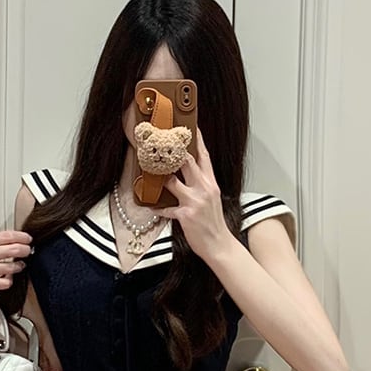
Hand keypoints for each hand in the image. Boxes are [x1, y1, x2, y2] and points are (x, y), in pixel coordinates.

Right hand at [0, 230, 31, 308]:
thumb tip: (9, 240)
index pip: (6, 235)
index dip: (21, 236)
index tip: (28, 238)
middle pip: (12, 248)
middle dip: (25, 250)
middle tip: (28, 251)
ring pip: (12, 266)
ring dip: (18, 266)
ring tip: (18, 266)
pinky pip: (6, 281)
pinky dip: (9, 280)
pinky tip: (6, 278)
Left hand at [158, 133, 234, 261]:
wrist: (219, 244)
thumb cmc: (214, 224)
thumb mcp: (212, 200)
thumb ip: (202, 186)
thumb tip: (188, 176)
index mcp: (211, 183)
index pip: (204, 157)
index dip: (197, 140)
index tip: (191, 126)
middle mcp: (204, 189)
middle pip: (187, 162)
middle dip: (174, 151)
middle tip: (161, 141)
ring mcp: (194, 201)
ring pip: (173, 182)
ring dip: (160, 178)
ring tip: (150, 172)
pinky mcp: (185, 215)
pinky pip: (166, 209)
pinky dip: (158, 208)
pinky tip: (151, 207)